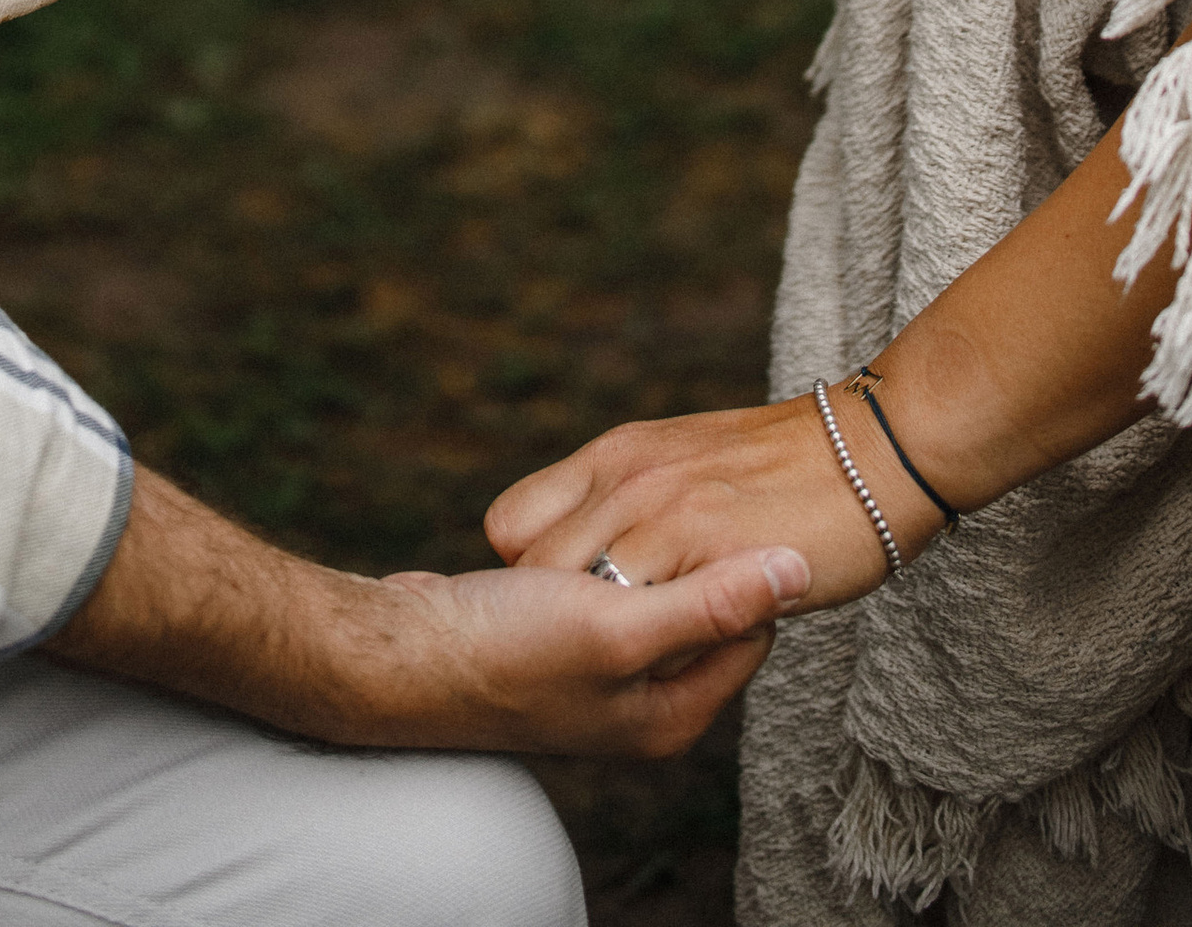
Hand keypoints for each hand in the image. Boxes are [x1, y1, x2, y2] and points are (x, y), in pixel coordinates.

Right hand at [49, 460, 807, 755]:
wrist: (392, 657)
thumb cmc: (501, 655)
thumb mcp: (616, 630)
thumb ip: (709, 602)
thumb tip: (799, 570)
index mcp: (671, 711)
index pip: (756, 625)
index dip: (753, 561)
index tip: (740, 503)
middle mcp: (642, 692)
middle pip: (708, 597)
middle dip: (700, 543)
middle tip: (691, 480)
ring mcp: (599, 659)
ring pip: (655, 573)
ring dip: (647, 530)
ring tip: (642, 487)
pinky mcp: (558, 623)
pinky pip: (607, 565)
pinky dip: (598, 533)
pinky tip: (584, 508)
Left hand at [487, 396, 942, 610]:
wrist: (876, 449)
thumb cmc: (786, 468)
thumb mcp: (684, 461)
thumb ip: (635, 500)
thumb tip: (599, 558)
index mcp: (614, 455)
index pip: (512, 526)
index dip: (529, 574)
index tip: (564, 602)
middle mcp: (625, 477)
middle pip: (534, 574)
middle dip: (556, 618)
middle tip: (596, 644)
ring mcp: (663, 509)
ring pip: (580, 598)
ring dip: (601, 635)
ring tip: (643, 653)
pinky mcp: (707, 547)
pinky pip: (647, 613)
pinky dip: (655, 644)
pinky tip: (689, 650)